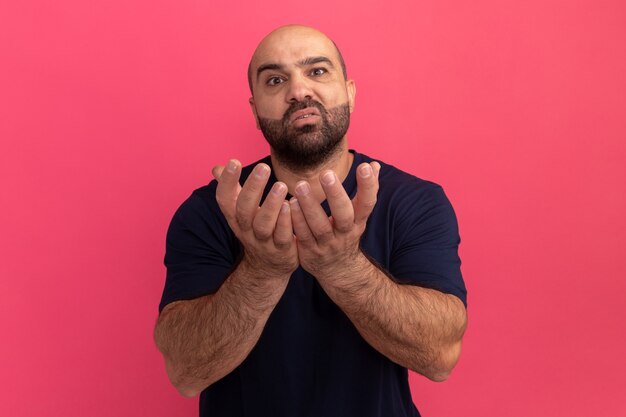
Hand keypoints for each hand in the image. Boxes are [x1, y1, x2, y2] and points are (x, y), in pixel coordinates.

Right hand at [213, 160, 297, 279]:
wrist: (268, 267)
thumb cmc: (255, 230)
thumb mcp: (240, 212)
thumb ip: (232, 189)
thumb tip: (217, 168)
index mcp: (235, 218)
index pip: (225, 199)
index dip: (227, 182)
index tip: (234, 161)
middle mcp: (246, 229)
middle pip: (244, 209)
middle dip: (252, 188)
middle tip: (263, 167)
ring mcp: (264, 241)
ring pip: (264, 224)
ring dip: (271, 204)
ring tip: (281, 185)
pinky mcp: (282, 250)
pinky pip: (283, 236)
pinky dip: (286, 221)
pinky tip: (292, 205)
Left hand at [289, 162, 380, 280]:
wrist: (339, 271)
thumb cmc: (346, 234)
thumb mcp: (359, 215)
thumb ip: (365, 190)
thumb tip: (374, 165)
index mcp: (358, 222)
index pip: (367, 203)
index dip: (368, 186)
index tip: (364, 166)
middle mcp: (345, 233)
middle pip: (343, 214)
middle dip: (336, 194)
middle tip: (326, 173)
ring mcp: (327, 244)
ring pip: (319, 226)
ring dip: (310, 205)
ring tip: (300, 185)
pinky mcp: (310, 252)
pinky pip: (302, 235)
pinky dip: (296, 220)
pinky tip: (288, 204)